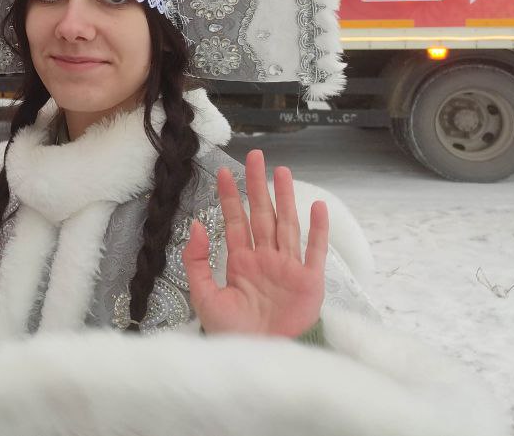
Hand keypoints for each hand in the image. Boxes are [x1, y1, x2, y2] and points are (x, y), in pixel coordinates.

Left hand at [182, 149, 326, 337]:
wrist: (258, 357)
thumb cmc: (231, 331)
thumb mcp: (203, 294)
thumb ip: (196, 260)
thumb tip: (195, 224)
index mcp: (240, 261)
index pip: (235, 220)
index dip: (230, 197)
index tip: (224, 172)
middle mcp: (265, 258)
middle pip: (262, 214)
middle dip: (258, 185)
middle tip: (256, 157)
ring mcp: (288, 267)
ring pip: (286, 224)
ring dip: (286, 198)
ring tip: (283, 171)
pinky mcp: (309, 281)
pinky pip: (314, 251)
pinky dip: (317, 230)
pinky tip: (316, 206)